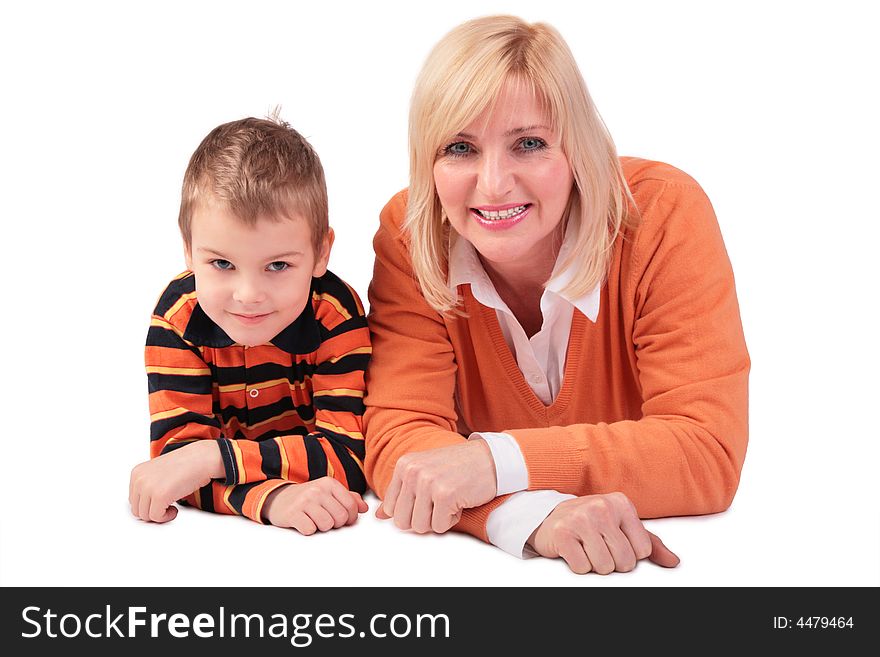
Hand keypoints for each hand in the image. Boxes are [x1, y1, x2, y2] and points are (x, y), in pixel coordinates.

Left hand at [129, 440, 223, 522]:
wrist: (201, 459)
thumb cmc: (185, 465)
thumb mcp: (158, 472)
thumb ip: (148, 485)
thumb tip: (145, 505)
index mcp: (137, 473)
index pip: (133, 500)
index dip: (148, 505)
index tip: (160, 503)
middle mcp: (139, 479)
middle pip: (137, 510)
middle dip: (153, 512)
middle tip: (166, 507)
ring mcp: (148, 487)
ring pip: (146, 516)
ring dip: (160, 516)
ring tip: (171, 507)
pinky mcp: (160, 496)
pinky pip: (157, 517)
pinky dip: (167, 517)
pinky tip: (175, 509)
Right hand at [261, 477, 368, 534]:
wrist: (279, 499)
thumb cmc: (308, 498)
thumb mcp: (329, 493)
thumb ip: (349, 498)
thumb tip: (364, 508)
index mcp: (330, 483)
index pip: (352, 505)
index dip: (350, 517)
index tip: (343, 518)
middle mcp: (318, 490)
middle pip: (341, 517)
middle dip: (336, 523)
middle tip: (326, 519)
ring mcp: (304, 501)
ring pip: (327, 525)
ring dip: (322, 527)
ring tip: (315, 520)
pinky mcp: (293, 513)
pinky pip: (310, 530)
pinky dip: (308, 530)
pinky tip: (304, 522)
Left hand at [376, 439, 496, 533]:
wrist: (490, 459)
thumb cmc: (457, 467)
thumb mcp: (424, 472)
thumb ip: (401, 493)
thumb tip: (378, 516)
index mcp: (404, 465)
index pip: (390, 508)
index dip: (409, 512)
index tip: (425, 502)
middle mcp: (413, 472)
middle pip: (402, 521)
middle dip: (422, 519)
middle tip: (438, 504)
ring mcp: (428, 482)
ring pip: (420, 526)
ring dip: (437, 520)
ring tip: (449, 501)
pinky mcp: (445, 494)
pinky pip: (440, 526)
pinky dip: (452, 520)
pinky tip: (459, 502)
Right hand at [528, 492, 679, 573]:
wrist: (549, 517)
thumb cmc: (590, 523)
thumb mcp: (621, 526)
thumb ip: (650, 543)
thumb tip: (673, 561)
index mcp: (621, 503)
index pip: (642, 550)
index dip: (629, 554)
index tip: (614, 543)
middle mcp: (602, 507)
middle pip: (624, 561)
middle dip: (612, 562)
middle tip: (599, 549)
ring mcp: (580, 519)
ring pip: (604, 567)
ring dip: (595, 565)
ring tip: (586, 549)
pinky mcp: (562, 534)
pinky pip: (582, 568)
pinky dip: (579, 566)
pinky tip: (574, 551)